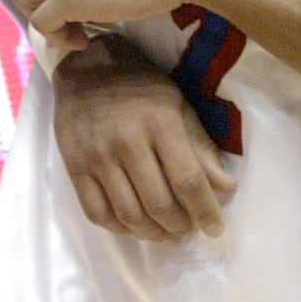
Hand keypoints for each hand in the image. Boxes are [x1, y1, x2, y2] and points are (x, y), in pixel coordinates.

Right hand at [52, 37, 236, 240]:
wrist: (87, 67)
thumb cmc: (140, 85)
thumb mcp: (178, 104)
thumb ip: (201, 146)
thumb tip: (226, 187)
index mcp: (160, 122)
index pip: (187, 180)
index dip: (204, 210)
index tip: (215, 229)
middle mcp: (128, 141)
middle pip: (159, 204)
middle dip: (180, 227)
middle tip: (189, 230)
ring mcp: (98, 157)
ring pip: (129, 216)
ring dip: (153, 234)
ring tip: (166, 233)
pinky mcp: (74, 167)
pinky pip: (98, 214)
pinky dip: (120, 230)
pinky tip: (135, 227)